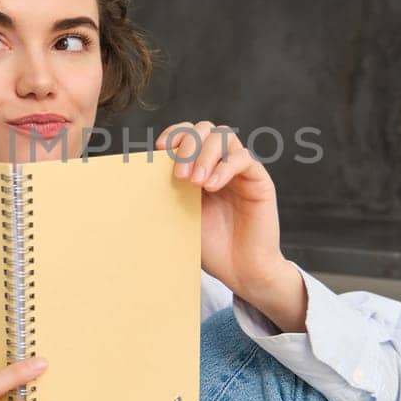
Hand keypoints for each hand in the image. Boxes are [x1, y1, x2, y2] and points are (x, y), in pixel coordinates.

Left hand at [157, 120, 306, 332]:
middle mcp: (221, 163)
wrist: (241, 271)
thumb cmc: (211, 246)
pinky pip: (244, 159)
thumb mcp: (181, 215)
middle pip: (205, 129)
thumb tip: (141, 172)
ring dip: (205, 154)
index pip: (188, 133)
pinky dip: (225, 167)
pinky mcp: (258, 180)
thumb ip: (170, 191)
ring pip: (225, 136)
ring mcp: (240, 170)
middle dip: (188, 146)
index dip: (174, 134)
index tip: (157, 150)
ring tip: (195, 182)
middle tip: (179, 175)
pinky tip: (212, 186)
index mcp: (200, 167)